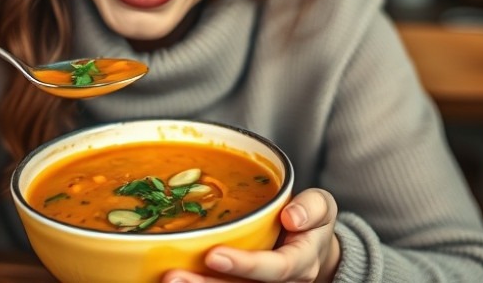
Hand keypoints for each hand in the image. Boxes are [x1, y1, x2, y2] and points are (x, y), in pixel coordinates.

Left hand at [161, 188, 339, 282]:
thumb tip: (292, 216)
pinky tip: (160, 279)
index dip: (245, 265)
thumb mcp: (322, 208)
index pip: (274, 269)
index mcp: (298, 263)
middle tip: (172, 276)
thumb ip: (313, 207)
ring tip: (164, 279)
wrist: (311, 250)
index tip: (214, 255)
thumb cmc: (309, 223)